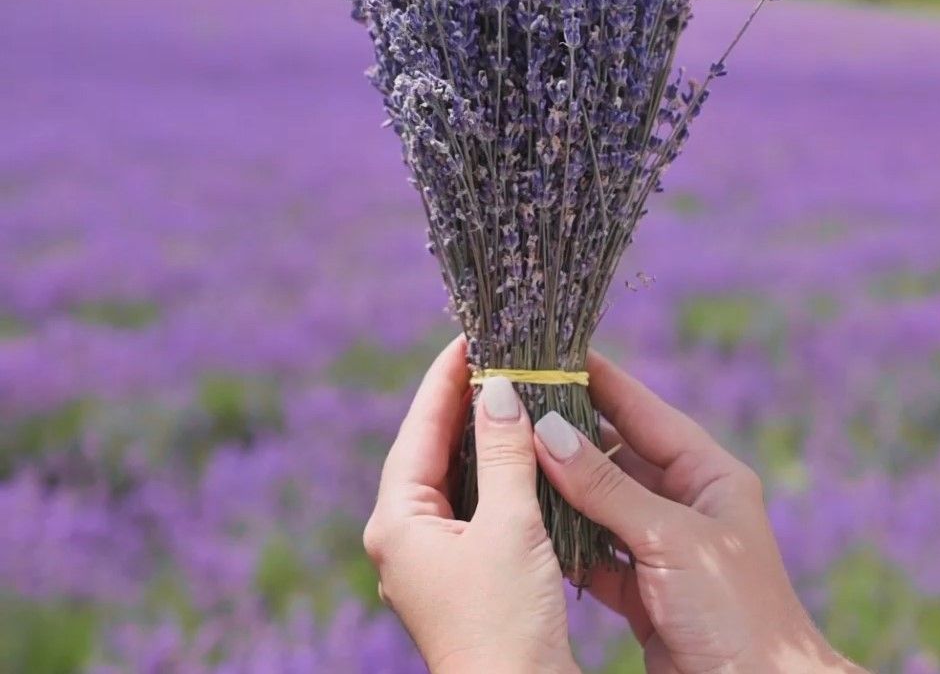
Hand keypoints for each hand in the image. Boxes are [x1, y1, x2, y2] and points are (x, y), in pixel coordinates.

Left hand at [363, 337, 577, 673]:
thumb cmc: (506, 623)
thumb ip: (503, 452)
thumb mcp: (509, 525)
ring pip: (454, 474)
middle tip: (498, 354)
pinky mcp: (461, 571)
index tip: (471, 334)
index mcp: (398, 521)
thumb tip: (498, 387)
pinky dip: (497, 471)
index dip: (446, 377)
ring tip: (514, 389)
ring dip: (484, 435)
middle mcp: (405, 535)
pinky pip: (473, 502)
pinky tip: (523, 450)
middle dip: (466, 401)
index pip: (419, 427)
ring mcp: (431, 556)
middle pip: (432, 447)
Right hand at [533, 352, 863, 673]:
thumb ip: (606, 487)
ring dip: (561, 489)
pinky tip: (531, 527)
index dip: (599, 380)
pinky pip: (596, 553)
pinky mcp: (645, 590)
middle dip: (568, 434)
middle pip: (615, 454)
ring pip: (600, 503)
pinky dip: (566, 543)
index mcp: (708, 474)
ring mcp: (663, 546)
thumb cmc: (737, 613)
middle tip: (515, 408)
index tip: (553, 352)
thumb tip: (547, 430)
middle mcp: (685, 503)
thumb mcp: (670, 539)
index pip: (642, 411)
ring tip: (510, 459)